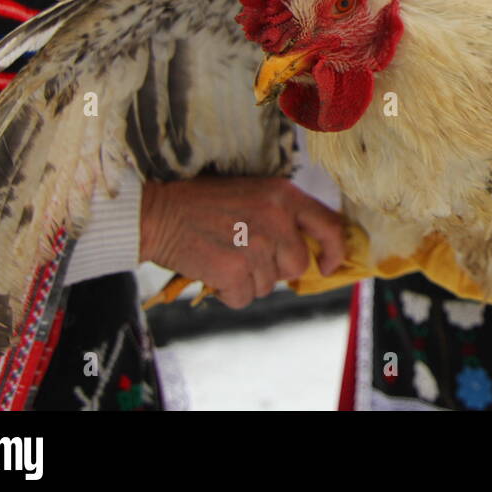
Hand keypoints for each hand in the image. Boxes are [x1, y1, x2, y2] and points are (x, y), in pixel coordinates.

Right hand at [140, 175, 345, 308]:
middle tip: (247, 255)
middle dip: (277, 268)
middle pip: (297, 264)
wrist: (157, 213)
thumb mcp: (253, 193)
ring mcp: (256, 245)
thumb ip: (282, 215)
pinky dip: (229, 293)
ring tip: (224, 255)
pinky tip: (213, 271)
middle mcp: (276, 218)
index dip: (334, 250)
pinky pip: (244, 298)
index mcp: (283, 194)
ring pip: (269, 284)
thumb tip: (306, 249)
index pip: (330, 225)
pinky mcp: (235, 270)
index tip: (327, 264)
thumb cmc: (202, 203)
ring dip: (248, 280)